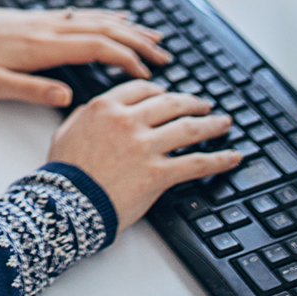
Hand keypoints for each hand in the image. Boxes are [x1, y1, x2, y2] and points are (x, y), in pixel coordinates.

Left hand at [0, 8, 171, 106]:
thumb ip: (32, 90)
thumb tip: (66, 97)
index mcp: (44, 47)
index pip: (97, 47)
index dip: (127, 59)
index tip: (147, 75)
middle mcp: (50, 28)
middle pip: (106, 29)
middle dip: (139, 41)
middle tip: (165, 55)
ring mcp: (47, 20)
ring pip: (97, 18)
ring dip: (129, 26)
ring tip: (154, 36)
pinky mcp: (40, 18)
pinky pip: (82, 14)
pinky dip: (106, 15)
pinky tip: (118, 16)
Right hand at [46, 81, 241, 232]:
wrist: (66, 205)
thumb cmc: (63, 173)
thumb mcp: (65, 132)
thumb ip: (83, 116)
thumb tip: (94, 110)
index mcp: (105, 108)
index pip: (142, 90)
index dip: (160, 92)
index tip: (169, 96)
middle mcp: (128, 121)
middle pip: (171, 104)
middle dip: (192, 103)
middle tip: (205, 106)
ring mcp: (145, 146)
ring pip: (188, 128)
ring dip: (212, 125)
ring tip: (224, 124)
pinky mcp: (159, 173)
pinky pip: (197, 162)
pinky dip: (220, 159)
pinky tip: (233, 156)